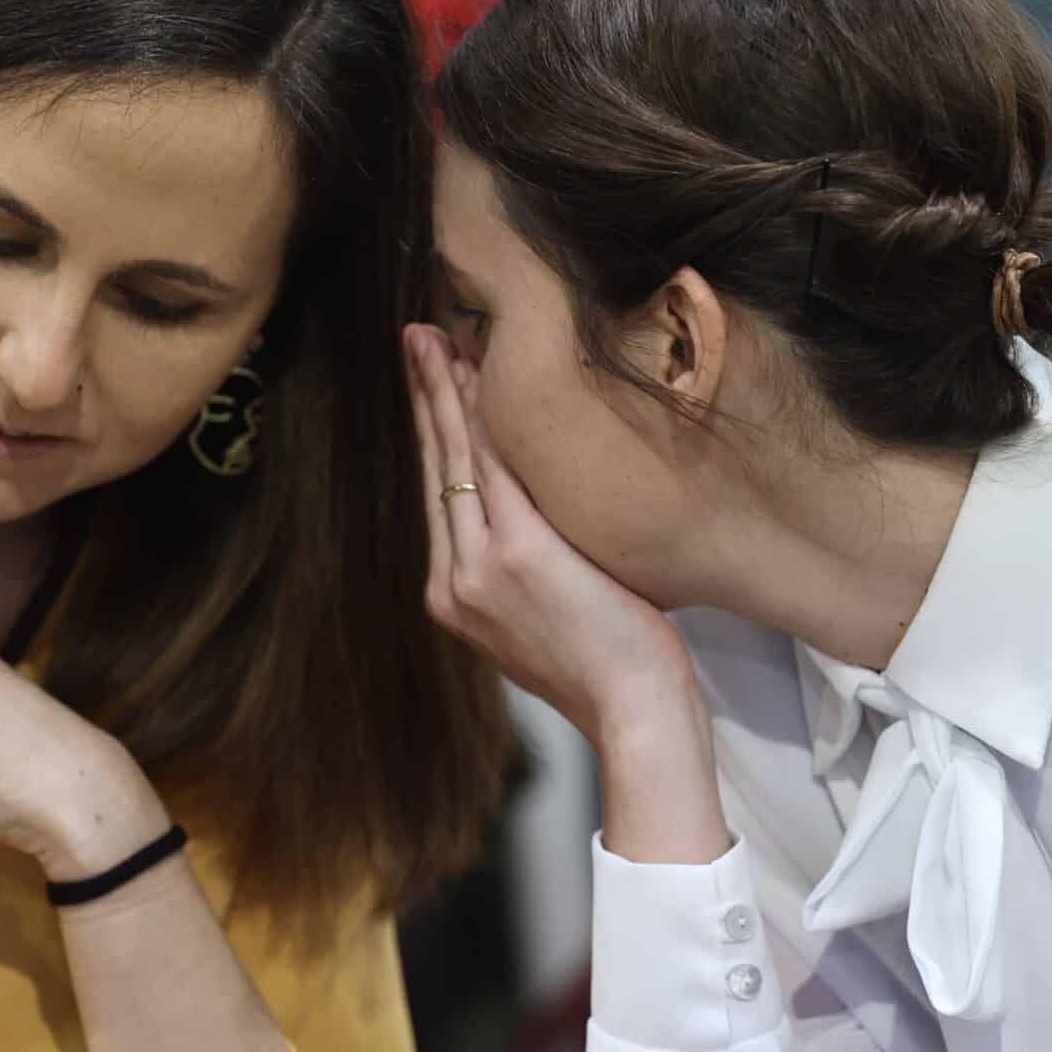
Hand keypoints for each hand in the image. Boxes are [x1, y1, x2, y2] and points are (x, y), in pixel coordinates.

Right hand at [403, 325, 700, 751]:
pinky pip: (495, 468)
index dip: (432, 434)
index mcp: (456, 596)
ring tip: (438, 340)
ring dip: (447, 392)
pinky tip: (478, 377)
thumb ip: (522, 575)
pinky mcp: (516, 553)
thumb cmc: (608, 672)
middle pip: (436, 468)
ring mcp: (478, 567)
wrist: (632, 714)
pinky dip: (484, 418)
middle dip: (427, 397)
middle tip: (419, 338)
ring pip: (457, 459)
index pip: (439, 496)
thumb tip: (533, 533)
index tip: (430, 384)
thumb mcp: (545, 623)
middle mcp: (454, 580)